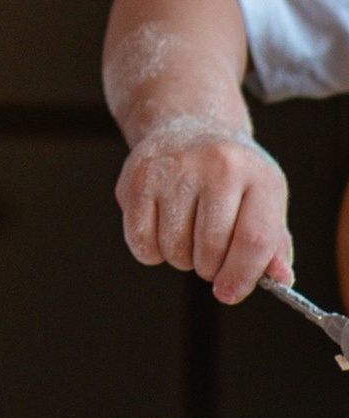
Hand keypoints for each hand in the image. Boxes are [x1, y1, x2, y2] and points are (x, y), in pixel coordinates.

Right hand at [116, 117, 292, 303]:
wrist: (188, 125)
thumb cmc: (232, 176)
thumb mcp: (264, 200)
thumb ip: (274, 244)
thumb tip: (280, 279)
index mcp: (257, 175)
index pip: (254, 240)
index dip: (243, 276)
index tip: (229, 292)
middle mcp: (216, 164)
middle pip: (211, 249)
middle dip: (210, 268)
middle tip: (210, 257)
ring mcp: (173, 167)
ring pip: (175, 249)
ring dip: (181, 258)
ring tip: (188, 235)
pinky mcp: (137, 175)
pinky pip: (140, 241)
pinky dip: (151, 251)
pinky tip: (162, 229)